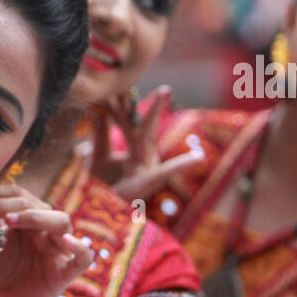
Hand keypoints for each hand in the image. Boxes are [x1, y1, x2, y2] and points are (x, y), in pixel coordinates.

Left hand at [0, 183, 93, 296]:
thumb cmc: (0, 274)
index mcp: (26, 221)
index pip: (20, 196)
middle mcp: (44, 230)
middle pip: (39, 204)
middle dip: (12, 204)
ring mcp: (57, 249)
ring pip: (62, 221)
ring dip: (37, 216)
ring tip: (12, 221)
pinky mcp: (66, 272)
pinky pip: (83, 257)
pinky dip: (79, 247)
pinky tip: (65, 241)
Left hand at [89, 86, 200, 201]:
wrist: (101, 215)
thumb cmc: (101, 188)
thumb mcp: (97, 158)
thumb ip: (100, 135)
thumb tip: (99, 111)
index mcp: (134, 148)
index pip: (129, 119)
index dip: (124, 101)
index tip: (122, 81)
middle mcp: (143, 154)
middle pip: (140, 123)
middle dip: (144, 103)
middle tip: (154, 81)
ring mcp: (147, 167)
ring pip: (149, 137)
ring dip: (154, 114)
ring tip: (164, 91)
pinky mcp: (148, 183)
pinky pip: (166, 172)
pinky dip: (182, 164)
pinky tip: (198, 157)